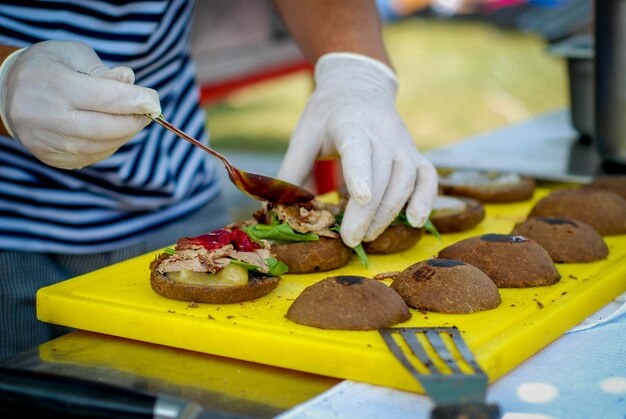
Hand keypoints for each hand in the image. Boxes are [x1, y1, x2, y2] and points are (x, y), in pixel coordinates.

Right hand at [0, 40, 160, 168]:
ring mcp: (47, 142)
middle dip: (135, 120)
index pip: (106, 98)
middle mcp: (47, 117)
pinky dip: (110, 144)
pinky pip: (93, 156)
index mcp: (53, 84)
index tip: (155, 101)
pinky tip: (109, 130)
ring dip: (125, 133)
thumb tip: (132, 85)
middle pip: (108, 128)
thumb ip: (104, 72)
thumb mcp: (73, 54)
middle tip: (147, 111)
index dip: (138, 101)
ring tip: (129, 117)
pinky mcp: (51, 158)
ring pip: (103, 146)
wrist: (7, 92)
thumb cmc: (48, 67)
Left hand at [277, 52, 437, 247]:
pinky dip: (426, 199)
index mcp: (350, 125)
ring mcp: (403, 144)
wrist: (358, 86)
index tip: (359, 198)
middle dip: (368, 212)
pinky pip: (427, 177)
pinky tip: (415, 221)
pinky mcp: (415, 153)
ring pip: (406, 180)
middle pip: (382, 176)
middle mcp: (382, 134)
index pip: (358, 149)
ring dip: (390, 212)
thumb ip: (292, 171)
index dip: (360, 174)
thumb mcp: (304, 135)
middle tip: (351, 240)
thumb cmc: (327, 115)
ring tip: (368, 236)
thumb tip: (276, 208)